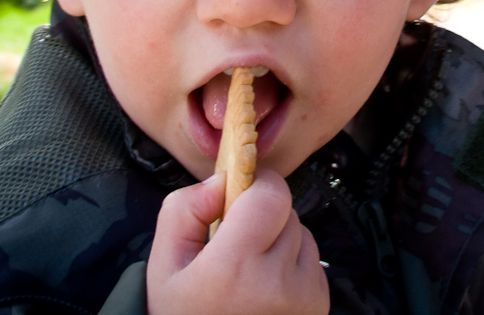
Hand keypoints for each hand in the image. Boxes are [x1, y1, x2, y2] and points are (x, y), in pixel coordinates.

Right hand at [146, 169, 329, 314]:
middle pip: (286, 209)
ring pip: (301, 232)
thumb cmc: (184, 314)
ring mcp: (303, 298)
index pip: (271, 194)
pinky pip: (310, 260)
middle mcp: (278, 283)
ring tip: (250, 267)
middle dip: (263, 212)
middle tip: (237, 238)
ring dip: (279, 237)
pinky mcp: (318, 308)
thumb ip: (185, 209)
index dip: (255, 183)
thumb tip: (220, 181)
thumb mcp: (165, 263)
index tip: (237, 195)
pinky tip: (266, 284)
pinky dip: (292, 262)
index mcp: (235, 267)